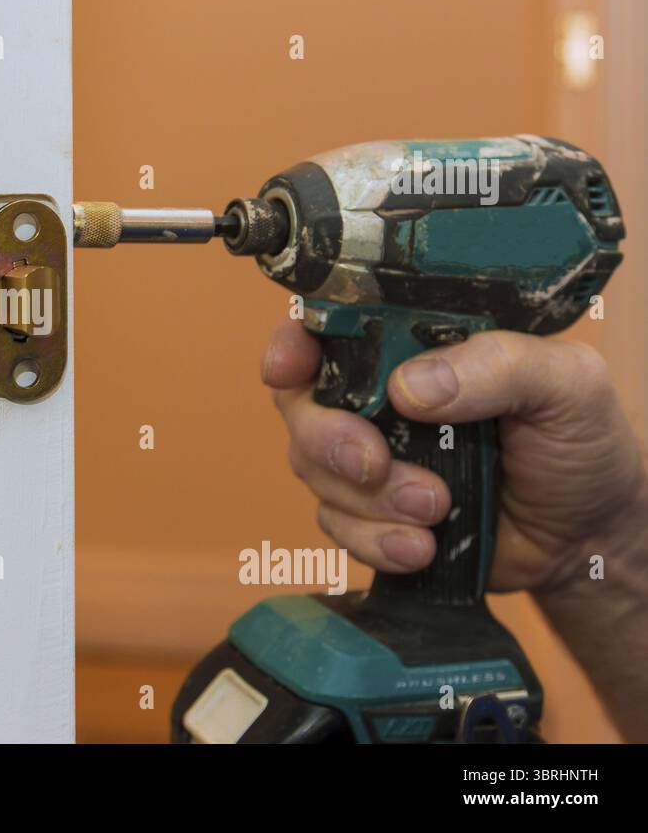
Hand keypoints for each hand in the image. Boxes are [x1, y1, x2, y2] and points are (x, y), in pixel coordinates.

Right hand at [262, 318, 647, 593]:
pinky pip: (336, 526)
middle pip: (302, 404)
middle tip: (376, 461)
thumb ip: (498, 365)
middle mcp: (377, 397)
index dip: (291, 344)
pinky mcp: (370, 514)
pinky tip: (423, 547)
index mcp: (412, 347)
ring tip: (438, 508)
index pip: (328, 327)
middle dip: (328, 438)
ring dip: (369, 499)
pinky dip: (374, 540)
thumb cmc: (579, 444)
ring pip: (313, 470)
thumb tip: (411, 386)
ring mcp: (369, 457)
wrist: (586, 538)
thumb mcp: (565, 384)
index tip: (289, 369)